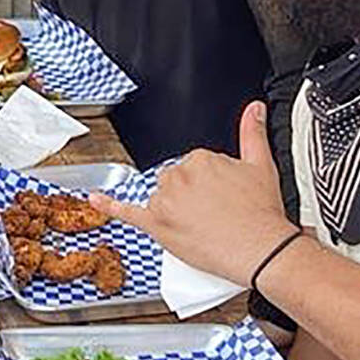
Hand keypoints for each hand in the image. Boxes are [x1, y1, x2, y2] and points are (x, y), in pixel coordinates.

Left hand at [93, 101, 293, 281]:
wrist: (262, 250)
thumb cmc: (261, 213)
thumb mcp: (261, 164)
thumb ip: (253, 132)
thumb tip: (254, 108)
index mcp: (199, 158)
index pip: (195, 166)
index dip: (209, 184)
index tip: (223, 196)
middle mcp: (178, 176)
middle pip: (175, 182)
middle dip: (191, 196)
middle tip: (215, 213)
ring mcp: (165, 201)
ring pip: (161, 199)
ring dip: (174, 210)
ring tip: (203, 225)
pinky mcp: (158, 226)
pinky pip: (128, 213)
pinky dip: (110, 205)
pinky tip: (97, 200)